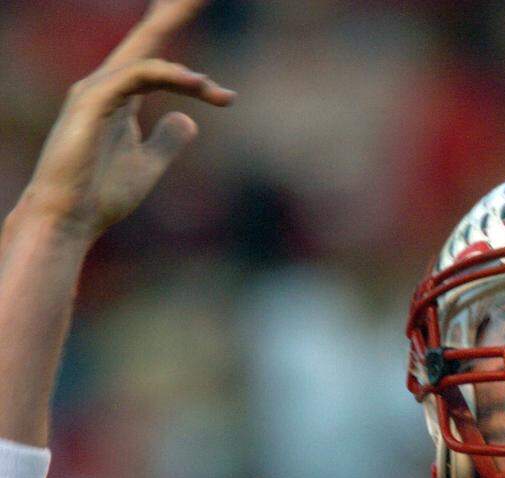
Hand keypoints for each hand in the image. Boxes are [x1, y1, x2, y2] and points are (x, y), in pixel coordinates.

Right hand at [15, 0, 233, 240]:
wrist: (70, 219)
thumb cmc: (101, 195)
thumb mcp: (148, 164)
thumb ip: (168, 139)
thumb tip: (189, 119)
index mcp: (120, 96)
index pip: (153, 54)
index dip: (176, 34)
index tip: (214, 48)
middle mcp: (106, 86)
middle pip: (146, 38)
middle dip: (172, 13)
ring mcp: (96, 91)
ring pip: (147, 57)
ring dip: (189, 73)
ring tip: (222, 96)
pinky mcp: (91, 101)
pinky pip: (138, 76)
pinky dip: (171, 78)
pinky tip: (201, 88)